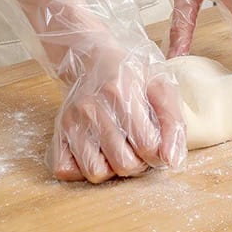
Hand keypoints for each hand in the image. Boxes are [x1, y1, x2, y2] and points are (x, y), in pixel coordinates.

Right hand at [46, 40, 186, 183]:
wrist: (93, 58)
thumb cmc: (131, 74)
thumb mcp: (161, 86)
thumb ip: (173, 122)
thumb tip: (171, 160)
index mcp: (121, 92)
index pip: (147, 146)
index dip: (158, 152)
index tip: (155, 141)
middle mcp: (92, 107)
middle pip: (123, 164)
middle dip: (137, 162)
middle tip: (136, 145)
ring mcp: (72, 120)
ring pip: (95, 172)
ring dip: (111, 168)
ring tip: (117, 148)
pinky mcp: (59, 131)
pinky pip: (66, 170)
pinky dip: (82, 169)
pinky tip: (95, 152)